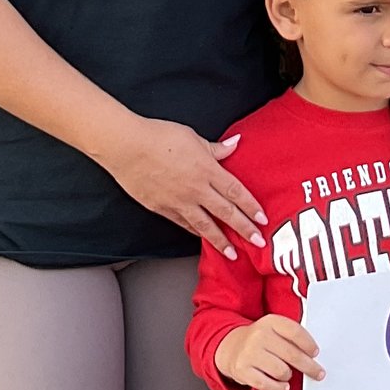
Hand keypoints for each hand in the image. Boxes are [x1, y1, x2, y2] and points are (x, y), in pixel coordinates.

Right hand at [99, 117, 264, 258]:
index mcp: (207, 169)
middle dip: (244, 229)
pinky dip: (195, 232)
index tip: (262, 218)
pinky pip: (183, 223)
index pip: (236, 192)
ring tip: (232, 253)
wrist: (126, 147)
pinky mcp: (161, 208)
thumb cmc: (159, 136)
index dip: (251, 206)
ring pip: (204, 225)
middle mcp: (196, 189)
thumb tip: (235, 144)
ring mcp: (178, 201)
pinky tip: (202, 238)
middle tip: (257, 242)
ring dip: (220, 241)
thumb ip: (216, 148)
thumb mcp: (193, 137)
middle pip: (225, 212)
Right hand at [214, 315, 320, 389]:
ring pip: (281, 371)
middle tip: (317, 372)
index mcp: (270, 322)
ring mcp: (249, 353)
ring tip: (287, 373)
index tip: (315, 353)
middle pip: (291, 354)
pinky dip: (278, 387)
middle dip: (309, 366)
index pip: (295, 332)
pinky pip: (267, 384)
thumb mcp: (274, 329)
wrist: (230, 346)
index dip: (308, 344)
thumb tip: (313, 354)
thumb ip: (291, 336)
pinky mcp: (243, 370)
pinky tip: (283, 385)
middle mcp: (259, 335)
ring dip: (288, 375)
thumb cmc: (260, 340)